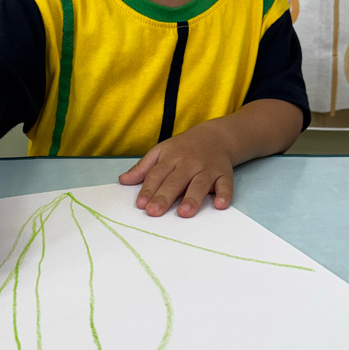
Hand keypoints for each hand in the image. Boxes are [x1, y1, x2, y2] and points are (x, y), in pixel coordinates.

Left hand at [118, 123, 233, 217]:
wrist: (216, 136)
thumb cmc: (184, 147)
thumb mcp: (161, 151)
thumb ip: (143, 168)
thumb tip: (123, 181)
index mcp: (171, 158)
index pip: (157, 175)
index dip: (148, 190)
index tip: (141, 204)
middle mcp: (189, 163)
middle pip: (175, 181)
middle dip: (164, 196)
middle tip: (154, 212)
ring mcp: (207, 169)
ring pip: (199, 184)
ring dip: (192, 198)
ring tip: (184, 213)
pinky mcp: (224, 174)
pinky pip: (225, 184)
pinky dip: (224, 194)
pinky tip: (220, 204)